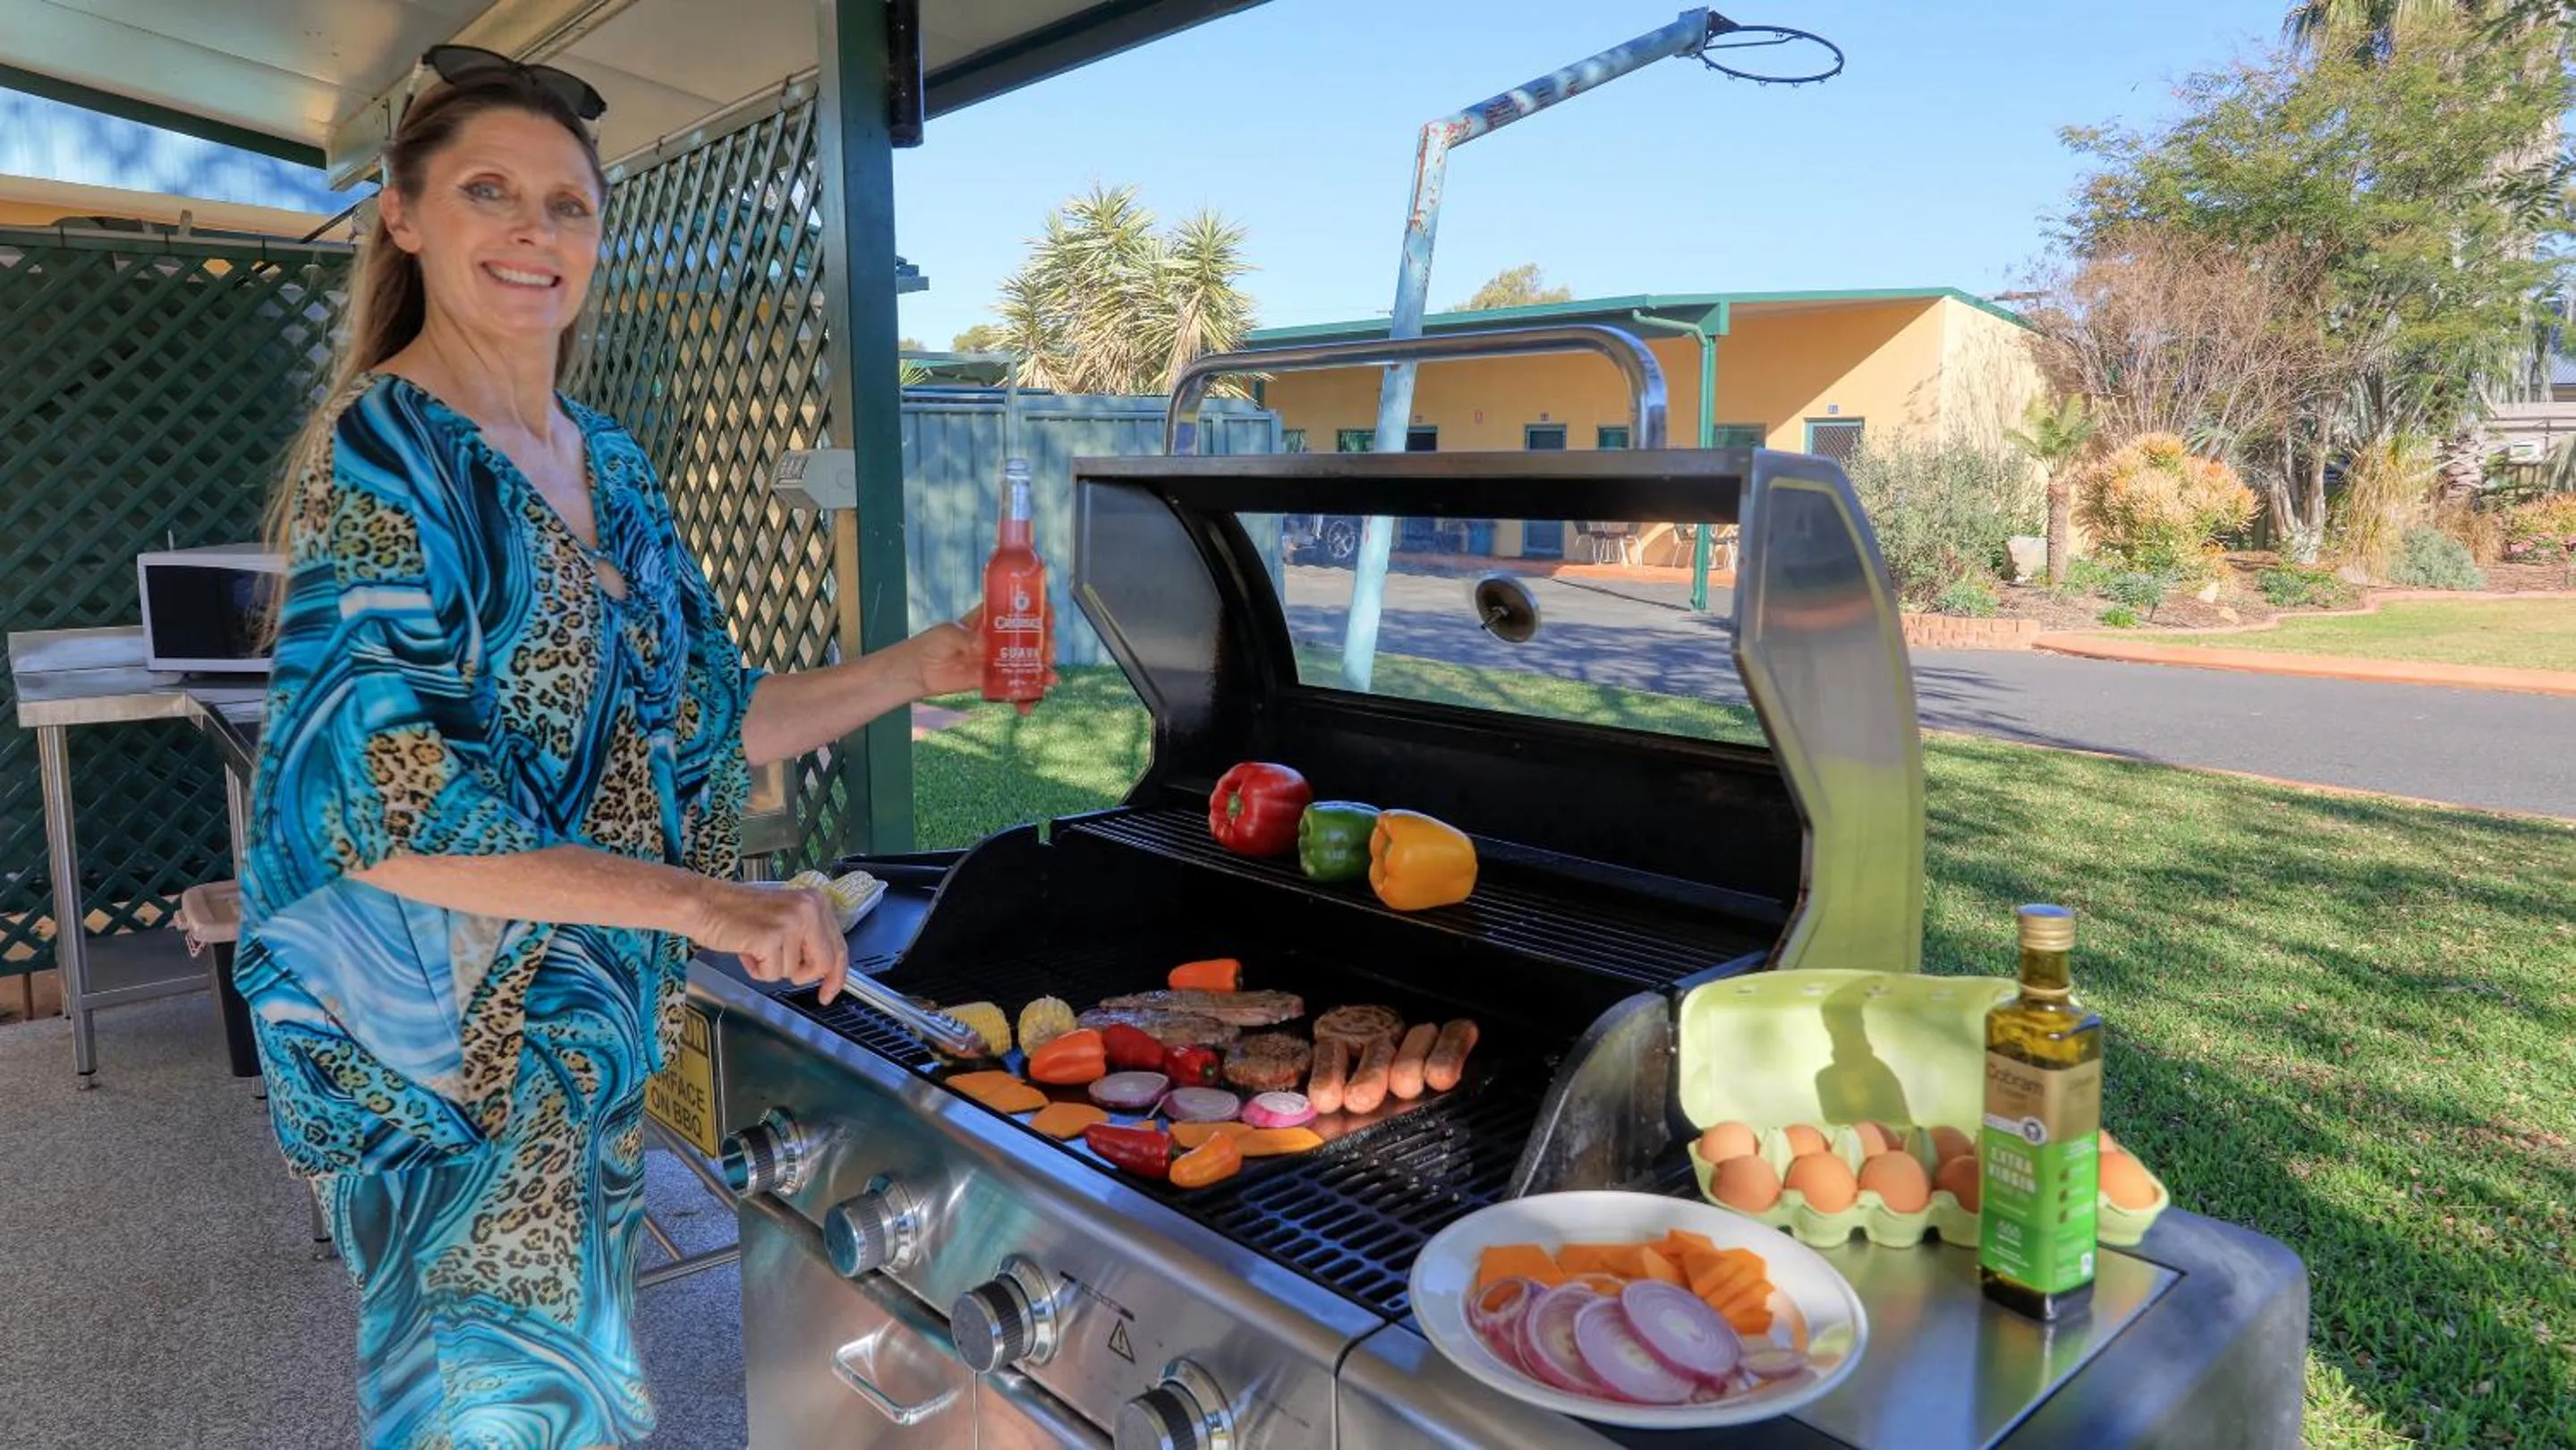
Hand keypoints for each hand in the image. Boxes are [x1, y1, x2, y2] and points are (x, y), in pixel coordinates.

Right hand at [683, 880, 846, 1003]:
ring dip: (771, 968)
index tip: (829, 993)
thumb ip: (807, 937)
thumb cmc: (739, 914)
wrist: (705, 904)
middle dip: (802, 975)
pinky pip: (772, 974)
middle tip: (777, 967)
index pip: (839, 946)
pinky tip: (746, 951)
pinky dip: (757, 970)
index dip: (837, 975)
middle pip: (824, 964)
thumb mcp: (784, 918)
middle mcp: (809, 909)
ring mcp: (792, 923)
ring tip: (754, 947)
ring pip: (794, 972)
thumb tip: (824, 969)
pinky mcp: (772, 937)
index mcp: (816, 902)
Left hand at [906, 605, 1056, 713]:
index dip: (1037, 613)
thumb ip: (967, 638)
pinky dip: (1022, 698)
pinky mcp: (990, 681)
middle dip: (1045, 646)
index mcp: (989, 621)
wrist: (918, 671)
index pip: (1018, 612)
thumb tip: (984, 645)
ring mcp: (996, 661)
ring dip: (1042, 673)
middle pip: (1029, 640)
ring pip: (1026, 665)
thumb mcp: (949, 634)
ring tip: (1050, 680)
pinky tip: (1028, 706)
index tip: (1049, 617)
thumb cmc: (931, 644)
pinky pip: (1011, 689)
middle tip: (1050, 654)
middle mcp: (997, 640)